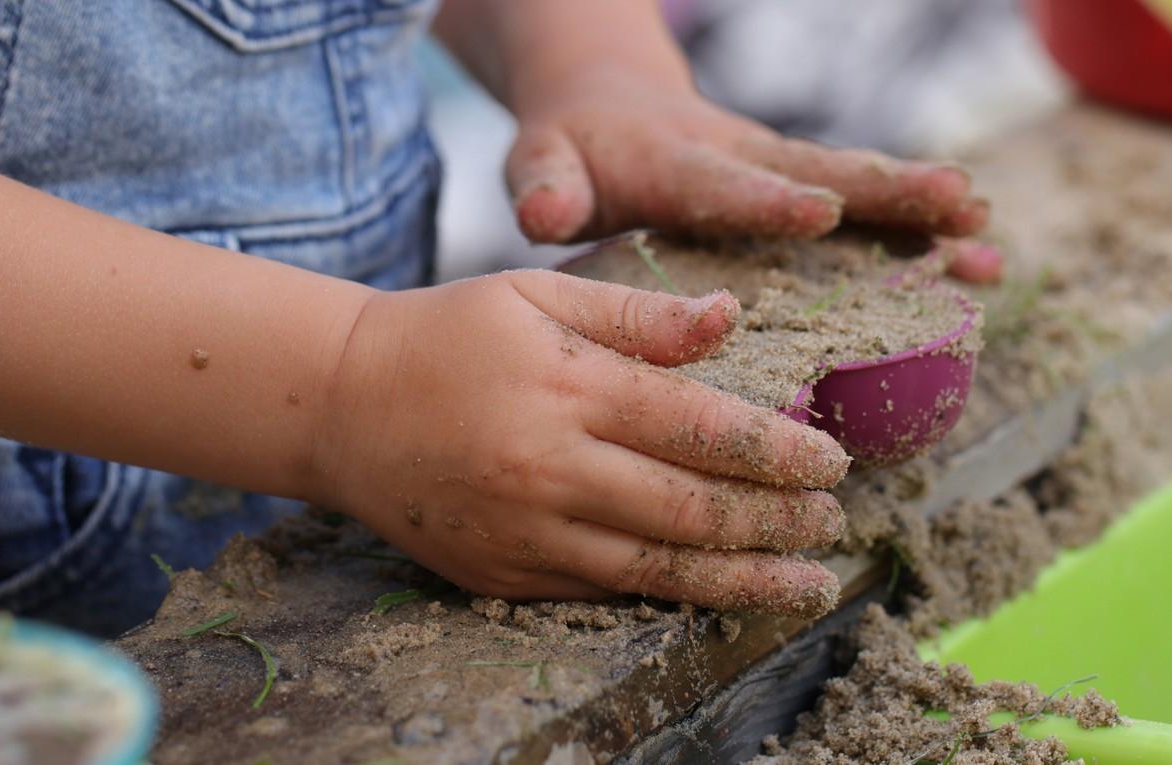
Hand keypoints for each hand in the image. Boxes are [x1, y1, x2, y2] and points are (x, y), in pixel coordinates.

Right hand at [309, 271, 850, 615]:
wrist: (339, 406)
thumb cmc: (449, 335)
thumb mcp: (538, 294)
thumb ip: (638, 314)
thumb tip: (732, 319)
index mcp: (569, 387)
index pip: (702, 429)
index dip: (779, 452)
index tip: (833, 462)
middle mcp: (551, 467)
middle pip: (693, 510)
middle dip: (777, 522)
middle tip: (831, 521)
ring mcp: (525, 532)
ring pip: (658, 570)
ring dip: (745, 580)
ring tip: (807, 583)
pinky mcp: (502, 574)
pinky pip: (603, 593)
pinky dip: (671, 596)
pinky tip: (717, 593)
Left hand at [506, 67, 1000, 282]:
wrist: (608, 101)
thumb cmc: (572, 148)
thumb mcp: (543, 162)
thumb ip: (545, 185)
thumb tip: (544, 212)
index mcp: (677, 163)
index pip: (724, 183)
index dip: (768, 199)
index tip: (820, 210)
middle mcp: (742, 160)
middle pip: (821, 172)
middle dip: (888, 191)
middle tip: (958, 203)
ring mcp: (779, 173)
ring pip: (858, 189)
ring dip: (922, 213)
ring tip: (988, 237)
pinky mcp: (799, 187)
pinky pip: (865, 210)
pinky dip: (921, 233)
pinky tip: (980, 261)